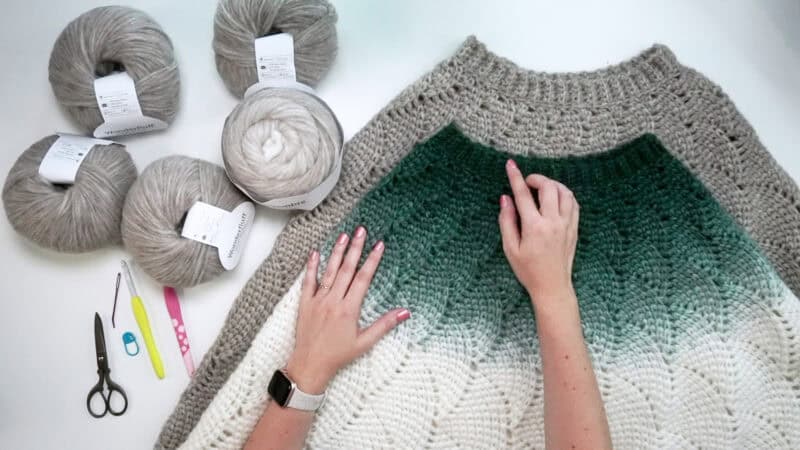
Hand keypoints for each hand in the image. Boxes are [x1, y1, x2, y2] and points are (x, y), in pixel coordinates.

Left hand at [285, 225, 410, 393]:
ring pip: (329, 271)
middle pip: (347, 269)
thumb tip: (405, 312)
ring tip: (343, 235)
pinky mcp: (305, 304)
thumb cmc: (338, 356)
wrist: (310, 365)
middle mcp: (333, 301)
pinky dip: (311, 267)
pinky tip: (315, 253)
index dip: (372, 260)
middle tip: (361, 231)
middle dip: (356, 248)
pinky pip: (308, 281)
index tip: (379, 245)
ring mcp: (318, 301)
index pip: (363, 278)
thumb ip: (384, 325)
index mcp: (349, 309)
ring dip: (337, 252)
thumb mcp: (365, 342)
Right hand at [498, 160, 578, 308]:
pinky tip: (556, 197)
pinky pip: (573, 203)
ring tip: (541, 188)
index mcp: (534, 227)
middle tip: (527, 182)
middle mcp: (553, 222)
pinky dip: (564, 195)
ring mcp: (566, 225)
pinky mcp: (574, 228)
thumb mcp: (510, 248)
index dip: (516, 177)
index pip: (523, 195)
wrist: (552, 286)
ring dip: (552, 184)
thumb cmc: (528, 270)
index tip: (510, 165)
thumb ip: (507, 221)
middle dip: (536, 178)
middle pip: (548, 187)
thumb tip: (505, 199)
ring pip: (565, 192)